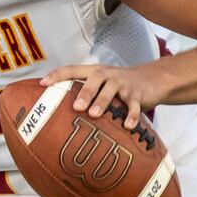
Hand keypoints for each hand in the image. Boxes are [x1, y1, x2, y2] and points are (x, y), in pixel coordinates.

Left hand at [38, 62, 167, 130]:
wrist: (154, 79)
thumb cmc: (120, 86)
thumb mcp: (103, 85)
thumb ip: (86, 94)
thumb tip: (58, 115)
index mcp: (96, 72)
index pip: (73, 69)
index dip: (58, 75)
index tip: (43, 84)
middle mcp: (109, 75)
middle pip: (95, 78)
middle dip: (84, 92)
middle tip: (76, 107)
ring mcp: (124, 84)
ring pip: (112, 90)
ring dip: (103, 101)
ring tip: (94, 114)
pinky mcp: (139, 95)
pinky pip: (134, 106)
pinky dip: (131, 116)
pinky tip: (127, 126)